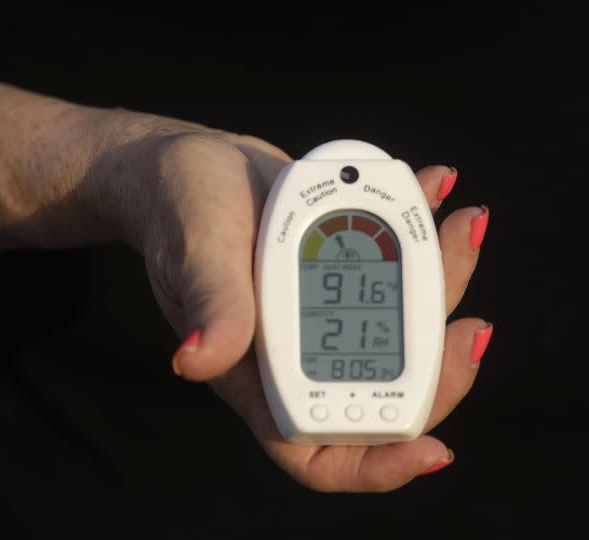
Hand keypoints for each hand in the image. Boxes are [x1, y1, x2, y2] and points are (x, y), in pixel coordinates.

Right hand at [91, 112, 489, 491]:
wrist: (191, 164)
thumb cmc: (177, 213)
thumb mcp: (196, 253)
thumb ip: (211, 305)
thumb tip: (194, 361)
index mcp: (257, 374)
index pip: (317, 451)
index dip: (378, 466)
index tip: (433, 449)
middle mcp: (297, 352)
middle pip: (385, 392)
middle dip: (441, 368)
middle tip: (470, 325)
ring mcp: (323, 311)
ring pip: (403, 325)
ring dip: (447, 283)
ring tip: (461, 224)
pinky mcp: (340, 268)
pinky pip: (395, 266)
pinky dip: (423, 230)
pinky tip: (436, 187)